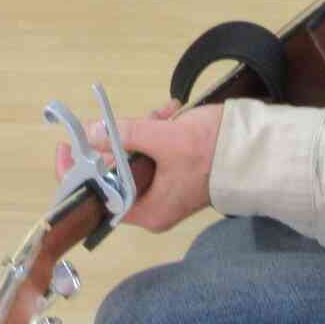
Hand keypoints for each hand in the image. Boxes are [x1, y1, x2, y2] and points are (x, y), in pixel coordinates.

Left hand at [55, 101, 223, 232]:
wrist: (258, 150)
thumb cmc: (211, 152)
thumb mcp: (164, 139)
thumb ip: (125, 135)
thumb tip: (89, 132)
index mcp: (147, 211)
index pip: (99, 198)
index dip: (77, 173)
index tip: (66, 146)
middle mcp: (153, 206)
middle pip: (116, 172)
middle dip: (121, 139)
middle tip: (130, 120)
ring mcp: (167, 188)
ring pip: (137, 156)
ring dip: (144, 129)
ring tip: (164, 113)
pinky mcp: (178, 172)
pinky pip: (156, 151)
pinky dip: (159, 130)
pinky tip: (172, 112)